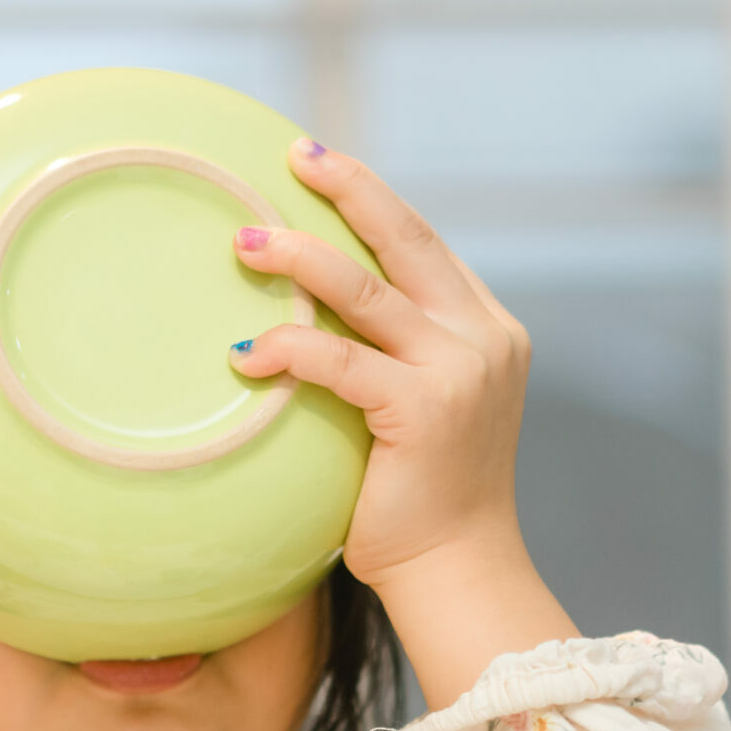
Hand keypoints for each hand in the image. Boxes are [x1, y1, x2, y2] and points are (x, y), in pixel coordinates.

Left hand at [229, 140, 575, 703]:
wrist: (457, 573)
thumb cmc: (418, 501)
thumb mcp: (417, 409)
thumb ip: (389, 355)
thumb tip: (309, 315)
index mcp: (486, 329)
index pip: (424, 244)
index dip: (371, 198)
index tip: (320, 161)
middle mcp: (482, 339)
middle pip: (406, 239)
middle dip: (349, 190)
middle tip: (294, 156)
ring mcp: (460, 372)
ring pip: (368, 289)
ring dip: (301, 260)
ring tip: (246, 243)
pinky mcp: (426, 410)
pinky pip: (342, 360)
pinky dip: (289, 349)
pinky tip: (244, 354)